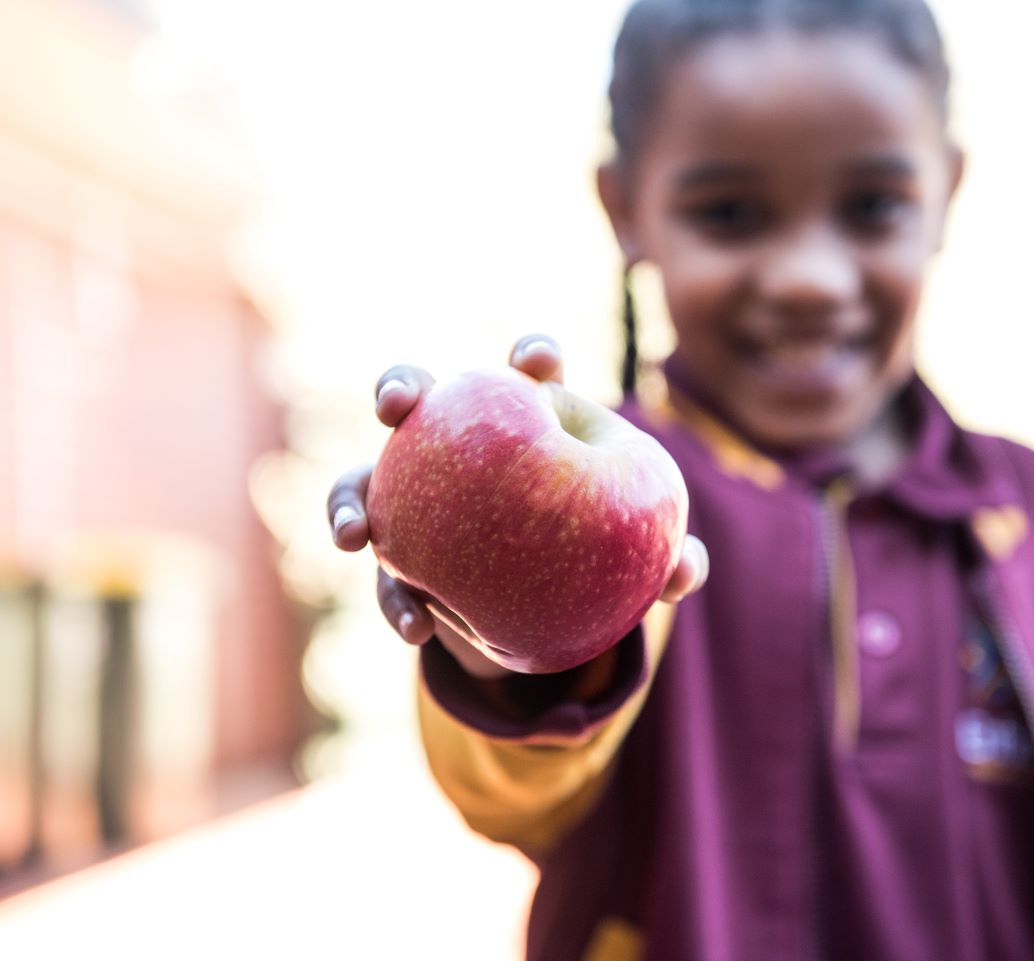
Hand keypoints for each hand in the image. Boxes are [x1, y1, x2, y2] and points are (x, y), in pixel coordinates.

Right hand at [327, 334, 708, 678]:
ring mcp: (417, 498)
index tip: (535, 361)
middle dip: (401, 386)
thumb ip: (663, 558)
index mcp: (528, 424)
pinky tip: (415, 627)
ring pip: (368, 478)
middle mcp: (459, 446)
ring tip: (353, 536)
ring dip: (349, 500)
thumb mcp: (637, 559)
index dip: (530, 356)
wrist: (547, 605)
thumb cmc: (598, 554)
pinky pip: (385, 573)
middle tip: (397, 404)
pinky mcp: (401, 557)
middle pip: (424, 398)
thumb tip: (685, 573)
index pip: (527, 373)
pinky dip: (395, 599)